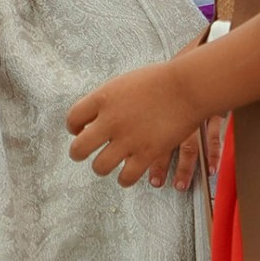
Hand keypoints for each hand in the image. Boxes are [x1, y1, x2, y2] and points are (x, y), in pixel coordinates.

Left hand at [67, 59, 204, 187]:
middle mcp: (111, 120)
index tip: (79, 130)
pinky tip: (127, 173)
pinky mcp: (146, 154)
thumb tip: (92, 117)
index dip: (73, 128)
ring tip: (107, 163)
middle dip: (78, 153)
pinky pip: (126, 177)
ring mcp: (128, 139)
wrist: (187, 87)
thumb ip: (106, 100)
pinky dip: (124, 178)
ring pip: (99, 167)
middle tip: (83, 153)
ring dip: (101, 166)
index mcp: (103, 98)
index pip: (72, 119)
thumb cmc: (159, 81)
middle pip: (79, 148)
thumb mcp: (124, 82)